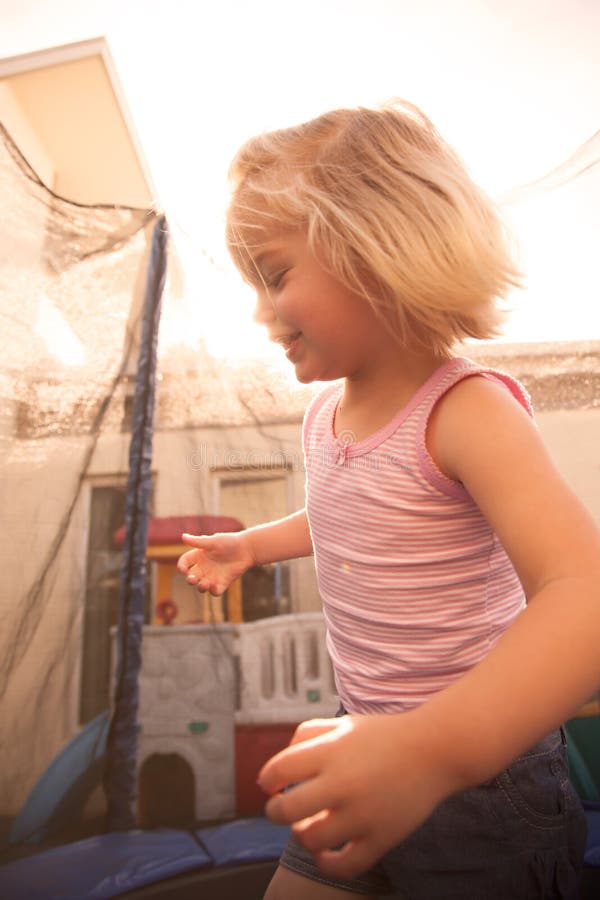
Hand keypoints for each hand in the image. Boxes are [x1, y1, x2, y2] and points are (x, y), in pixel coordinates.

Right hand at [177, 531, 253, 594]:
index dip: (181, 566)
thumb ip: (198, 541)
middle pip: (191, 577)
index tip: (183, 569)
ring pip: (201, 586)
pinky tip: (214, 587)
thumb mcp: (213, 541)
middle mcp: (204, 567)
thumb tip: (183, 537)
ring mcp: (213, 576)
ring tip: (204, 584)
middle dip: (190, 580)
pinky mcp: (223, 582)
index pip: (185, 562)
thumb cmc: (230, 542)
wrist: (247, 548)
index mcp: (199, 556)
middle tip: (192, 579)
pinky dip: (213, 591)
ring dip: (200, 587)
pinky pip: (215, 591)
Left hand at [257, 712, 456, 879]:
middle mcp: (343, 782)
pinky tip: (325, 853)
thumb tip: (278, 765)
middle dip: (276, 811)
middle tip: (282, 809)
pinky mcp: (382, 837)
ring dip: (301, 835)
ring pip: (310, 840)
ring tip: (307, 826)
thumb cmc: (383, 736)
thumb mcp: (343, 723)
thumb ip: (306, 734)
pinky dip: (327, 864)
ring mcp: (362, 813)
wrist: (434, 749)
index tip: (271, 785)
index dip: (267, 780)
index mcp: (331, 750)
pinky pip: (344, 865)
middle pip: (286, 809)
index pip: (278, 769)